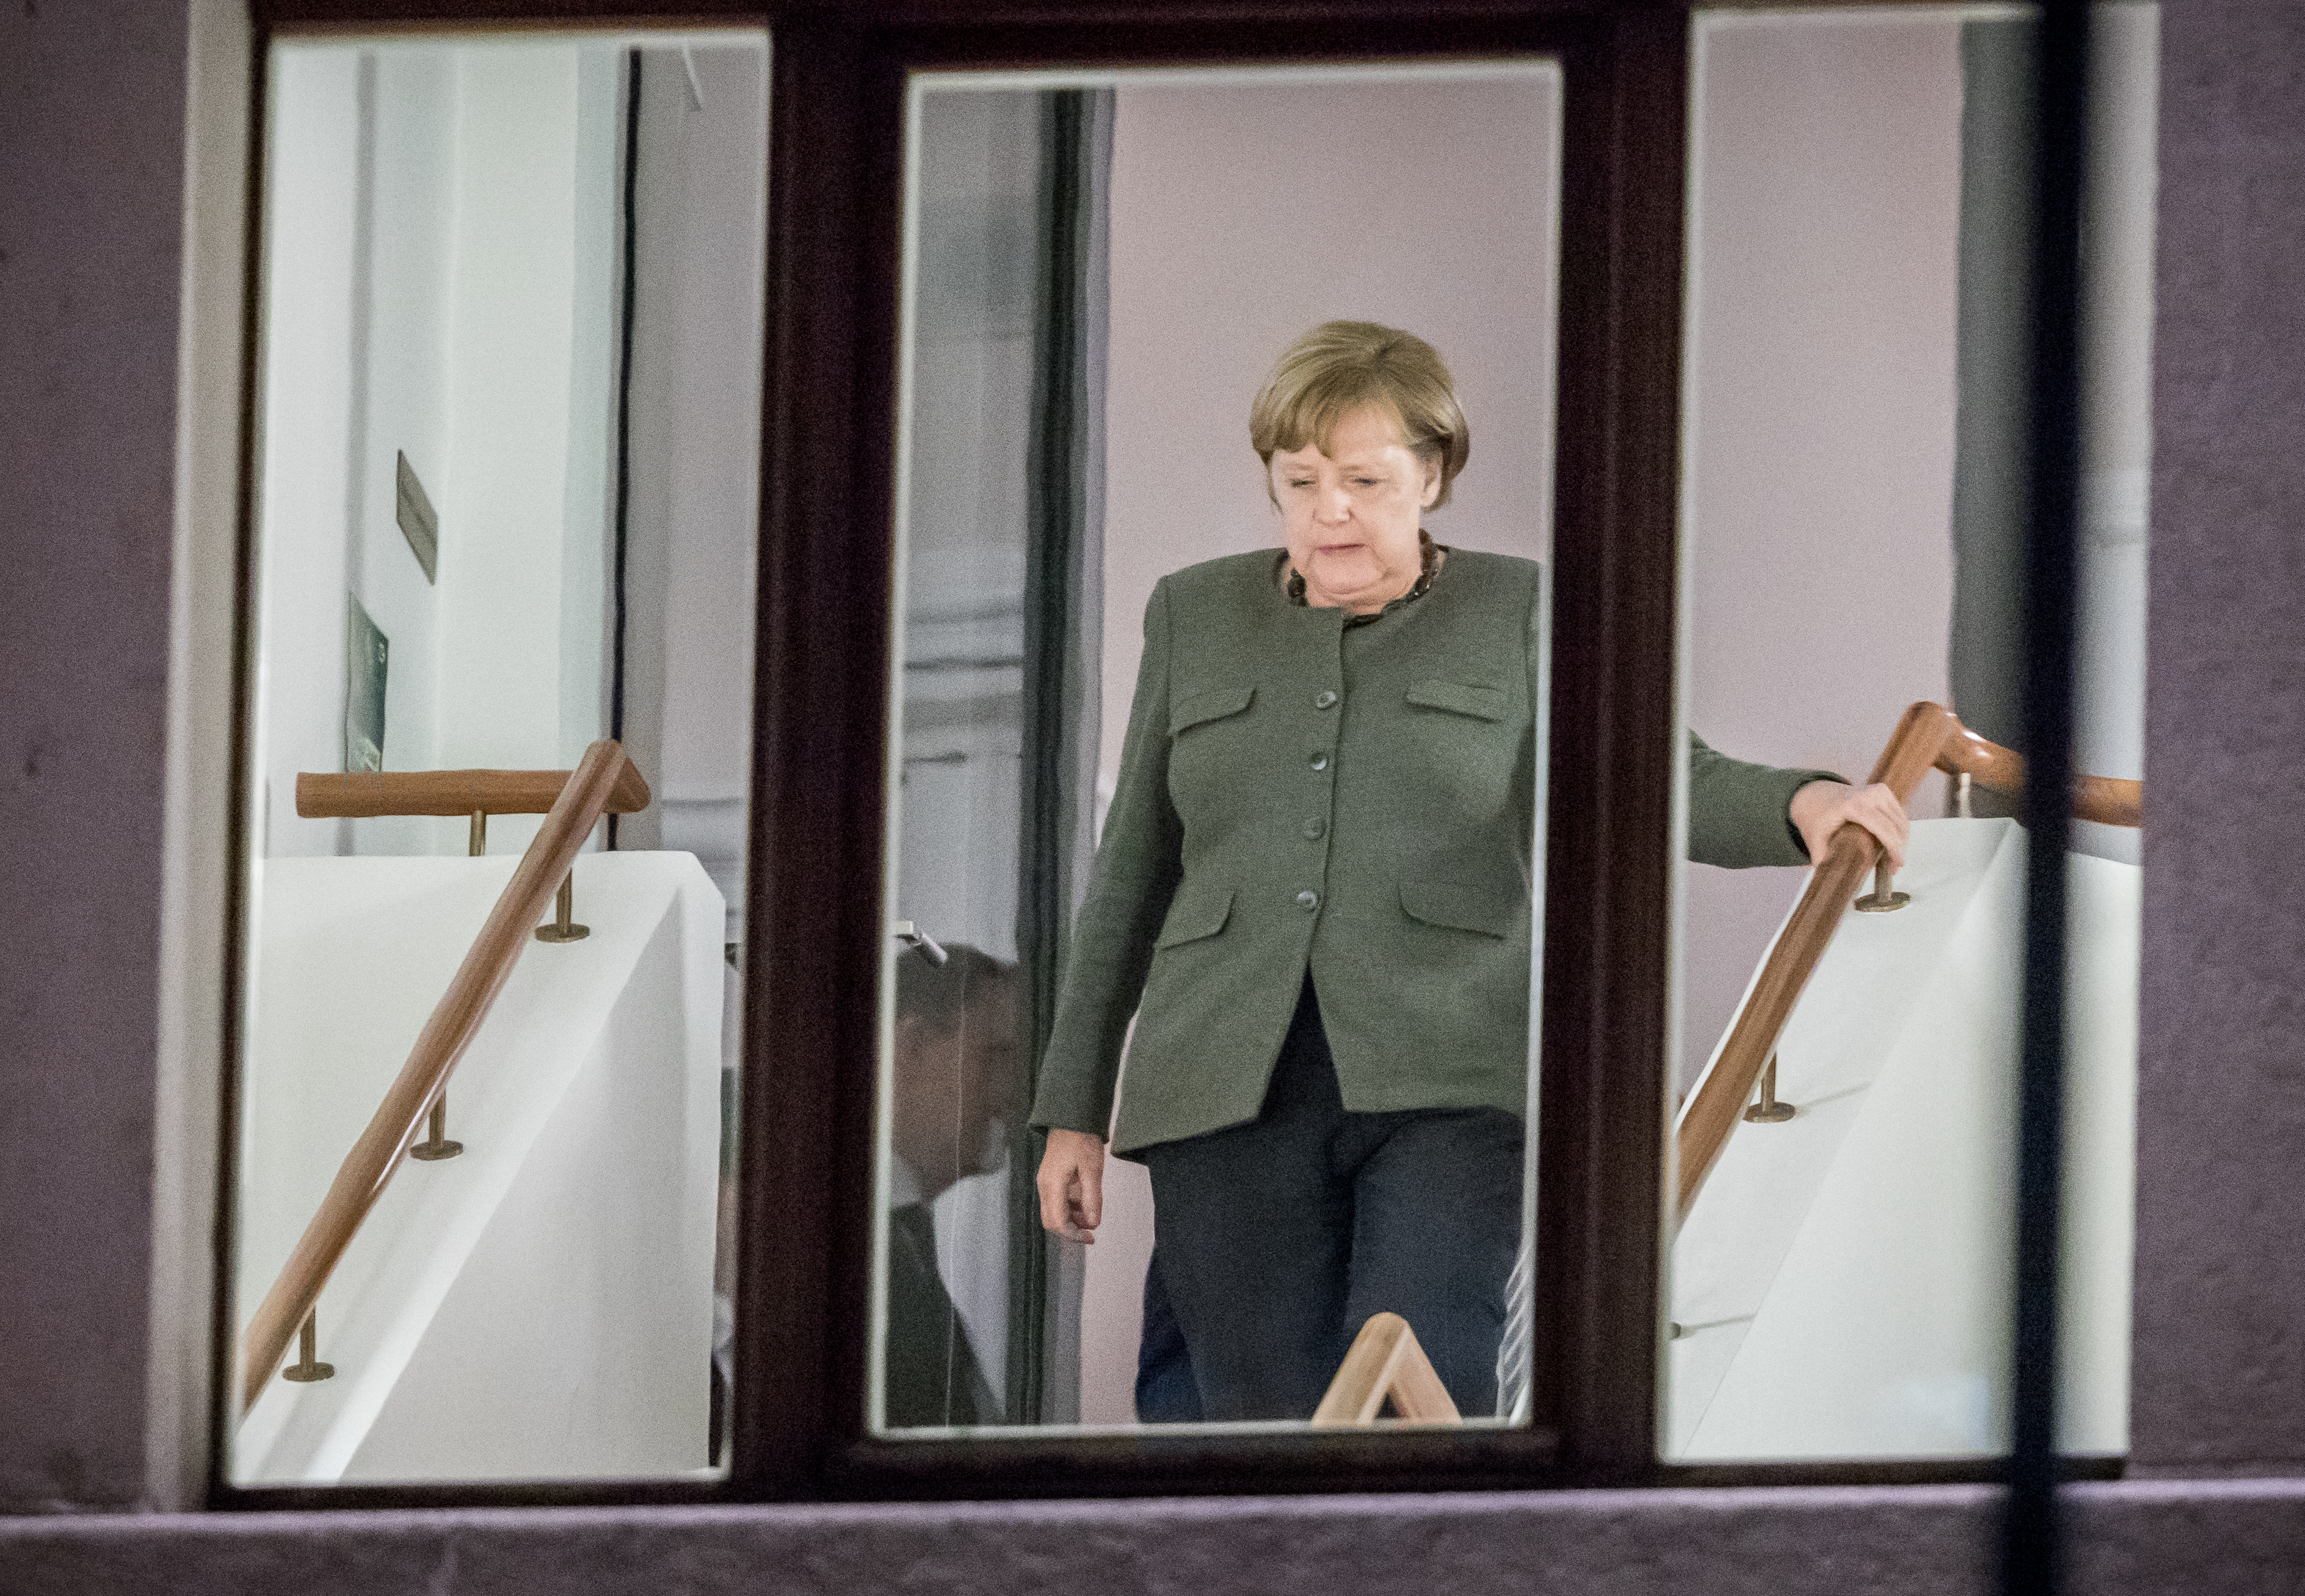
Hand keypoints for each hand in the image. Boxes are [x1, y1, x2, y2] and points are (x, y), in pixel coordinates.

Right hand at [1037, 1128, 1104, 1242]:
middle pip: (1052, 1221)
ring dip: (1072, 1220)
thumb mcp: (1092, 1169)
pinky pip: (1058, 1201)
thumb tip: (1093, 1223)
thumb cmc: (1080, 1138)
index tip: (1090, 1238)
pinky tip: (1086, 1204)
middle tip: (1091, 1233)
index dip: (1073, 1234)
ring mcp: (1047, 1182)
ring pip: (1055, 1212)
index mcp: (1052, 1185)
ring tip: (1092, 1217)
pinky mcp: (1052, 1179)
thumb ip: (1092, 1197)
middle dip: (1071, 1230)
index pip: (1057, 1222)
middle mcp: (1045, 1186)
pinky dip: (1072, 1208)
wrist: (1071, 1117)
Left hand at [1789, 779, 1908, 871]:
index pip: (1884, 828)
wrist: (1814, 794)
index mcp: (1853, 806)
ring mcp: (1878, 790)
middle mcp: (1869, 795)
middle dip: (1899, 849)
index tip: (1898, 864)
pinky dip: (1899, 830)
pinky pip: (1898, 813)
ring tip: (1893, 859)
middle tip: (1894, 867)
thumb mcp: (1814, 840)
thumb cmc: (1815, 816)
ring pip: (1901, 820)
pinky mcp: (1882, 790)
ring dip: (1902, 841)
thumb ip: (1823, 861)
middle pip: (1896, 826)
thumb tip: (1831, 880)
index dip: (1894, 848)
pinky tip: (1892, 844)